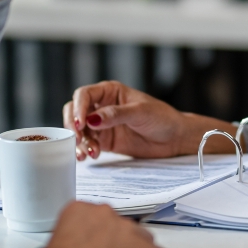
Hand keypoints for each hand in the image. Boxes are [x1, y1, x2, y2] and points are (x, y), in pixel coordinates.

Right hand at [62, 81, 234, 160]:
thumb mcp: (140, 112)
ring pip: (80, 130)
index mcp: (110, 92)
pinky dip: (85, 149)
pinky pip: (88, 143)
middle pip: (75, 111)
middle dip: (73, 125)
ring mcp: (102, 124)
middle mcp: (103, 106)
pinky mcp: (105, 140)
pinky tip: (90, 155)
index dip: (78, 108)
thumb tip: (92, 119)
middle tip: (79, 139)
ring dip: (79, 141)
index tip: (81, 124)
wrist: (174, 138)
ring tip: (87, 153)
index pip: (84, 95)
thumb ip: (116, 115)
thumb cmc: (162, 117)